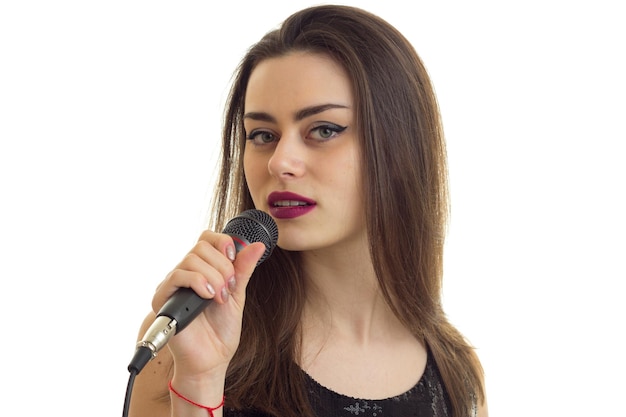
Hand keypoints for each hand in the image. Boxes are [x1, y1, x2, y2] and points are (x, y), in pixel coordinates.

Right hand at [151, 230, 266, 378]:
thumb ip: (243, 269)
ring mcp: (173, 286)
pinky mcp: (163, 299)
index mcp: (202, 270)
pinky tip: (208, 296)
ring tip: (220, 298)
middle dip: (222, 266)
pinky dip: (198, 282)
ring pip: (191, 259)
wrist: (212, 359)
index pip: (207, 238)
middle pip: (201, 247)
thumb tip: (258, 245)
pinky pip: (177, 276)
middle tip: (229, 289)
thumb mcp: (238, 294)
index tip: (234, 259)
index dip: (222, 242)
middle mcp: (185, 274)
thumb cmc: (221, 330)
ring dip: (213, 277)